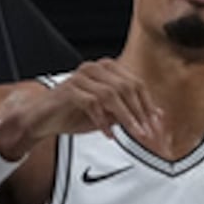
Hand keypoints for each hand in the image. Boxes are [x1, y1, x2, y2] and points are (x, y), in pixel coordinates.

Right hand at [0, 59, 162, 159]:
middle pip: (127, 87)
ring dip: (125, 117)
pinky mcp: (69, 89)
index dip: (148, 106)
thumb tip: (159, 115)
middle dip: (140, 112)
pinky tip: (108, 135)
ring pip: (111, 94)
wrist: (44, 119)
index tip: (157, 126)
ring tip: (134, 134)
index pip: (136, 84)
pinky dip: (102, 121)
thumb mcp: (109, 115)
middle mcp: (96, 68)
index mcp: (108, 69)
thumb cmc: (76, 114)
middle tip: (147, 133)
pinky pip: (91, 103)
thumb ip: (130, 112)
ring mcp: (81, 76)